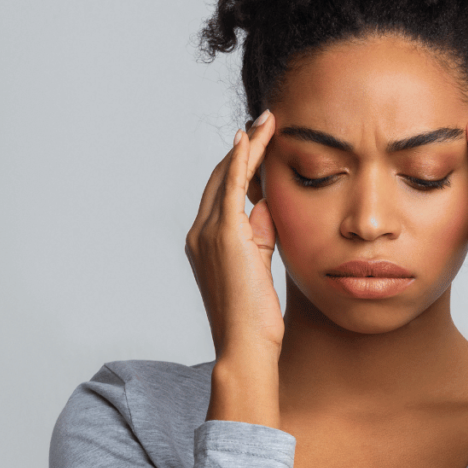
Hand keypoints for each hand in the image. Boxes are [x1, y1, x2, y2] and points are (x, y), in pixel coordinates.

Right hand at [185, 111, 282, 364]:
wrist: (246, 345)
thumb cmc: (256, 316)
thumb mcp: (259, 264)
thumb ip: (261, 232)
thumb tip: (268, 202)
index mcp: (204, 242)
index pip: (221, 194)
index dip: (239, 166)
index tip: (257, 143)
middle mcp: (199, 233)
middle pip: (220, 178)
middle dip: (243, 148)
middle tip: (264, 122)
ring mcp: (207, 233)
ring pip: (227, 176)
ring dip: (248, 146)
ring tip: (267, 122)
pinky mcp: (224, 235)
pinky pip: (232, 186)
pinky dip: (242, 159)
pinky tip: (252, 137)